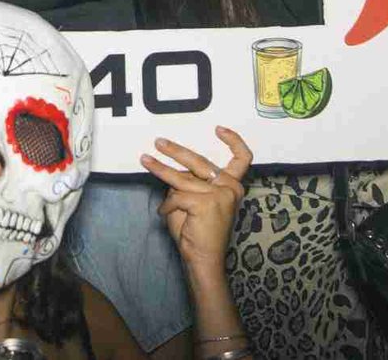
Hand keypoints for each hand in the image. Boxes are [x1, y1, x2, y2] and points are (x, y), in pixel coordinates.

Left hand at [140, 126, 250, 281]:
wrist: (203, 259)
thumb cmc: (198, 233)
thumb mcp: (196, 201)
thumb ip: (191, 184)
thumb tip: (174, 169)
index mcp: (233, 186)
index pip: (242, 159)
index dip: (233, 140)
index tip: (218, 128)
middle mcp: (231, 187)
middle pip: (200, 161)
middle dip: (176, 151)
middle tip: (158, 142)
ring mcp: (220, 194)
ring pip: (182, 178)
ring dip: (160, 170)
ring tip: (145, 160)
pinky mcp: (205, 202)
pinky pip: (177, 196)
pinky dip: (167, 206)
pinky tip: (166, 214)